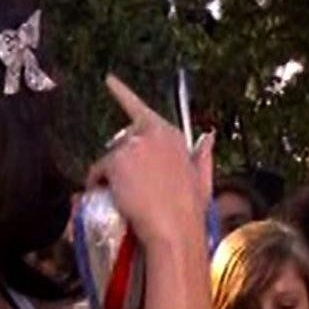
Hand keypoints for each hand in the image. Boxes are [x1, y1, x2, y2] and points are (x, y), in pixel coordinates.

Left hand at [87, 74, 214, 245]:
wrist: (174, 229)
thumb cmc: (190, 210)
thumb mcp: (202, 180)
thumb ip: (203, 155)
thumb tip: (210, 136)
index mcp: (173, 135)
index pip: (143, 110)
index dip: (123, 94)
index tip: (108, 79)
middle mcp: (153, 133)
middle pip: (123, 139)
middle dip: (122, 160)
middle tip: (128, 186)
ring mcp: (134, 145)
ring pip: (111, 156)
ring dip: (112, 174)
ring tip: (122, 197)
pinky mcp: (117, 160)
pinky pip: (98, 170)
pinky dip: (98, 183)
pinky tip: (108, 196)